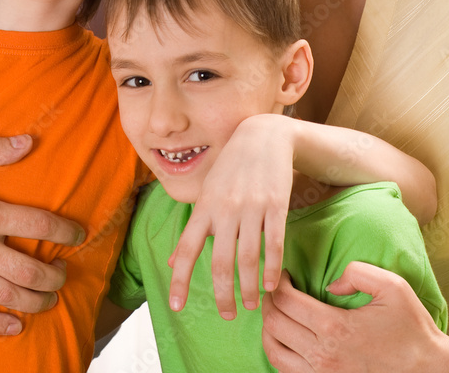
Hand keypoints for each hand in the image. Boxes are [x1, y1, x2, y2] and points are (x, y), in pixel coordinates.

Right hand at [0, 135, 84, 334]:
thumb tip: (29, 142)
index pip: (37, 224)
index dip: (65, 231)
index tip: (80, 234)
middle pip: (28, 268)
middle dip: (54, 274)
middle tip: (64, 273)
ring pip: (5, 294)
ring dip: (34, 300)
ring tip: (49, 299)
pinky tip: (13, 327)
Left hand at [168, 115, 294, 318]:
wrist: (264, 135)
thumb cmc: (232, 167)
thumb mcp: (208, 192)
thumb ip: (193, 228)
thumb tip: (172, 260)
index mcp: (205, 207)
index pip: (186, 248)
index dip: (179, 279)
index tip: (176, 306)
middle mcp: (225, 208)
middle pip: (220, 262)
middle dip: (222, 295)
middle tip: (227, 315)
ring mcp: (251, 206)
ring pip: (248, 258)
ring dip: (250, 287)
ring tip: (252, 305)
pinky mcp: (275, 204)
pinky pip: (273, 243)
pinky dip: (272, 268)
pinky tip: (271, 284)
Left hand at [261, 267, 448, 372]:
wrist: (428, 371)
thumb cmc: (411, 328)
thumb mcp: (391, 286)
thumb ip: (357, 272)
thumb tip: (330, 284)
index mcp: (335, 327)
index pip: (285, 301)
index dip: (279, 282)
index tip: (286, 274)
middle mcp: (323, 355)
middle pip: (273, 324)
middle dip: (268, 301)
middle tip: (276, 288)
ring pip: (274, 352)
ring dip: (268, 328)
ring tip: (276, 312)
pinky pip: (286, 372)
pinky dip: (278, 353)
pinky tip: (287, 339)